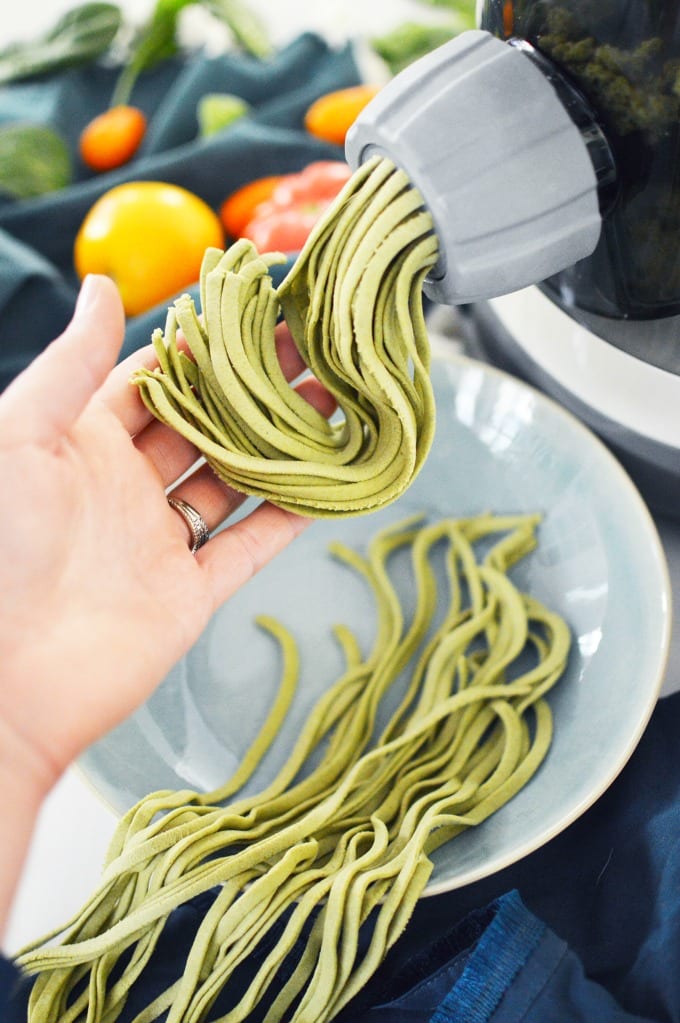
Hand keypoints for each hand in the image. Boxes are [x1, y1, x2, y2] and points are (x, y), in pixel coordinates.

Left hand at [0, 275, 332, 933]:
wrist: (11, 679)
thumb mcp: (19, 436)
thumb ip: (70, 365)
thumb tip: (102, 287)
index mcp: (81, 444)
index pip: (152, 381)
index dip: (198, 347)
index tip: (248, 311)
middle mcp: (126, 487)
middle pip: (203, 425)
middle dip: (253, 388)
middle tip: (308, 349)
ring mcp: (162, 540)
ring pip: (234, 479)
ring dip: (279, 443)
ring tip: (331, 401)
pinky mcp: (190, 591)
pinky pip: (250, 544)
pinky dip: (289, 516)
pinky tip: (326, 482)